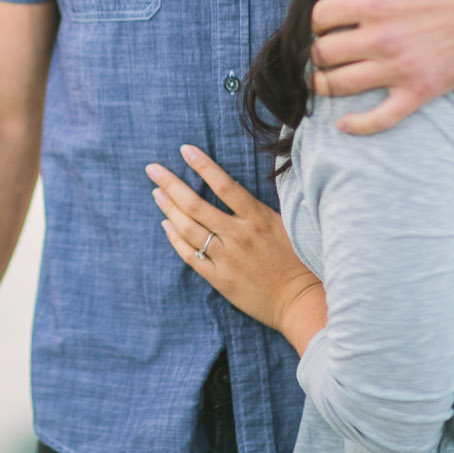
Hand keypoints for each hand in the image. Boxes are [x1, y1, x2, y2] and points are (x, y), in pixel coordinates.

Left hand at [148, 145, 323, 350]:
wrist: (301, 302)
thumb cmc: (298, 262)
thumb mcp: (286, 226)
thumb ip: (259, 209)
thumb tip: (234, 187)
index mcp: (258, 219)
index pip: (225, 185)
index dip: (203, 165)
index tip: (185, 150)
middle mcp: (239, 235)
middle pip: (196, 205)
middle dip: (171, 184)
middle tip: (152, 169)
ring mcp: (227, 258)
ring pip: (188, 228)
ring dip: (169, 209)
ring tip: (156, 193)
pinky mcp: (220, 278)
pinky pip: (190, 255)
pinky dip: (175, 239)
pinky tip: (166, 225)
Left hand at [311, 0, 453, 134]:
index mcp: (375, 2)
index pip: (319, 18)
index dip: (315, 21)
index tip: (323, 24)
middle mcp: (382, 38)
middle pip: (322, 54)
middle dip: (315, 53)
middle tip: (321, 52)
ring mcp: (400, 68)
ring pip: (340, 85)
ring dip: (322, 85)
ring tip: (321, 81)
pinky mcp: (419, 91)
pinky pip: (381, 118)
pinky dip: (358, 125)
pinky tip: (343, 124)